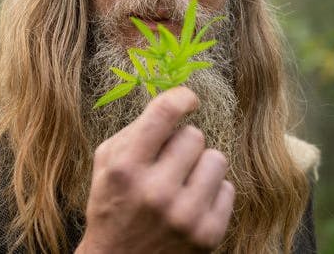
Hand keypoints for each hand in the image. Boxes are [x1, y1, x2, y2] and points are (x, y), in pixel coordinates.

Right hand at [77, 87, 233, 253]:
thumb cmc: (112, 206)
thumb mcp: (105, 164)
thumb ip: (135, 131)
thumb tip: (173, 101)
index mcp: (126, 169)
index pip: (164, 113)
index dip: (181, 97)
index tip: (188, 99)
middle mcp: (156, 191)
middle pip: (194, 135)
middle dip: (183, 143)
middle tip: (170, 160)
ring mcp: (185, 216)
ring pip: (216, 158)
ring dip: (201, 165)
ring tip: (184, 180)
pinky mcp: (208, 235)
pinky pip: (228, 188)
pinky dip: (212, 192)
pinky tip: (193, 202)